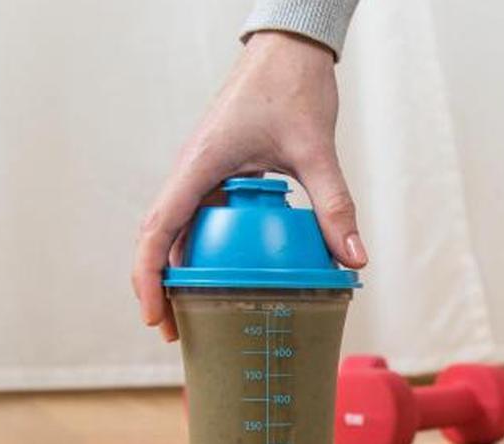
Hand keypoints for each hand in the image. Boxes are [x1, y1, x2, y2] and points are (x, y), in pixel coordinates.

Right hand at [133, 31, 366, 341]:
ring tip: (197, 315)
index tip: (155, 316)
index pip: (159, 229)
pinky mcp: (220, 172)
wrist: (288, 50)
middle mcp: (192, 171)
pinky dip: (208, 249)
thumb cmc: (292, 86)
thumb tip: (354, 260)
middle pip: (160, 237)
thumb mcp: (316, 150)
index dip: (149, 277)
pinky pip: (204, 217)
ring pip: (180, 229)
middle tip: (175, 332)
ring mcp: (203, 172)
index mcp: (200, 165)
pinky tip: (230, 275)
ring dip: (182, 271)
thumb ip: (334, 205)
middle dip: (161, 286)